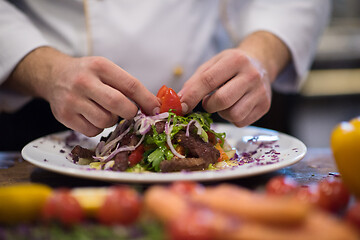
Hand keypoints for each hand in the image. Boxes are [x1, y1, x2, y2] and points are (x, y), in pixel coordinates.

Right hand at [6, 47, 159, 136]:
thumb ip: (127, 86)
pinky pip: (93, 131)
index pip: (130, 85)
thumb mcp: (106, 70)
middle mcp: (84, 82)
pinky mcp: (64, 116)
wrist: (53, 75)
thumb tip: (154, 107)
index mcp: (100, 66)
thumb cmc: (88, 74)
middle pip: (118, 105)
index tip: (156, 109)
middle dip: (130, 113)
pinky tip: (92, 116)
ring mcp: (72, 100)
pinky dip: (98, 128)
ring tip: (105, 110)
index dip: (147, 100)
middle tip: (130, 112)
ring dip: (112, 120)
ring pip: (106, 121)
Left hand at [178, 31, 289, 126]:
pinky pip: (241, 122)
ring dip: (222, 112)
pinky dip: (232, 118)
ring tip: (224, 101)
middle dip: (209, 105)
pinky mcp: (265, 106)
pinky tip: (235, 106)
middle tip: (208, 101)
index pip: (208, 80)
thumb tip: (179, 103)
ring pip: (233, 115)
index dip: (192, 96)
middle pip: (222, 100)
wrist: (261, 64)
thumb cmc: (230, 66)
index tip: (181, 107)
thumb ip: (194, 82)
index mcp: (235, 60)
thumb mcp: (212, 65)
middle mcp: (251, 75)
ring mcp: (261, 92)